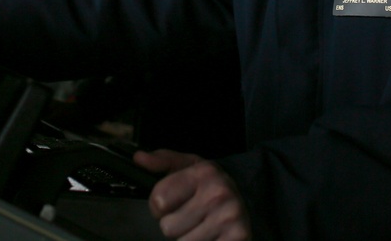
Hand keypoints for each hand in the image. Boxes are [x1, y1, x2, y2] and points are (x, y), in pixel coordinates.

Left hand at [134, 149, 250, 239]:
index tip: (171, 203)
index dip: (159, 206)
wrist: (250, 196)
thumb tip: (139, 158)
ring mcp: (228, 219)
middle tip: (191, 215)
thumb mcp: (190, 165)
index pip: (159, 200)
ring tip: (201, 226)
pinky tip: (211, 235)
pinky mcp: (236, 239)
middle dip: (176, 224)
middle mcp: (216, 194)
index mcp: (202, 173)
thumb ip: (163, 161)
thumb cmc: (213, 183)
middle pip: (168, 227)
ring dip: (189, 238)